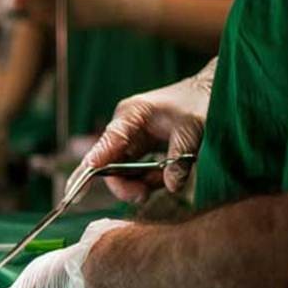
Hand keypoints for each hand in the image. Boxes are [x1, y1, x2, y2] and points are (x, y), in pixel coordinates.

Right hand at [67, 58, 216, 202]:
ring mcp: (132, 139)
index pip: (104, 147)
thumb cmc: (200, 101)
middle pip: (109, 165)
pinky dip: (149, 180)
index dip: (90, 170)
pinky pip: (136, 171)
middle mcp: (125, 129)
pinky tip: (166, 175)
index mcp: (130, 116)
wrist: (212, 91)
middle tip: (143, 196)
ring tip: (164, 180)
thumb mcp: (192, 129)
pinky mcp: (142, 149)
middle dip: (123, 185)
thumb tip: (171, 187)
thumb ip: (179, 159)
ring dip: (139, 184)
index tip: (75, 191)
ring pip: (121, 171)